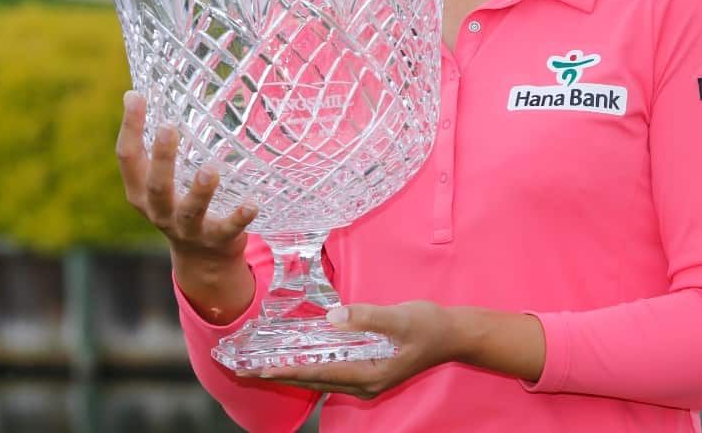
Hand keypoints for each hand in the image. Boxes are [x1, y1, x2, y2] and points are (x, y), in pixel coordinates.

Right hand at [116, 90, 256, 320]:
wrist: (202, 259)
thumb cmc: (180, 203)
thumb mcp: (162, 181)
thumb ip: (156, 149)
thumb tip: (144, 94)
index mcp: (140, 193)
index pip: (128, 158)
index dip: (130, 127)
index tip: (136, 95)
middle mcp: (159, 211)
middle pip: (155, 186)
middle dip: (162, 158)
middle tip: (169, 127)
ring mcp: (187, 228)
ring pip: (189, 210)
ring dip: (200, 191)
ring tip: (211, 169)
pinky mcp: (216, 239)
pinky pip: (228, 228)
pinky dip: (239, 216)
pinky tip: (252, 203)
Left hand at [243, 302, 457, 399]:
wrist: (453, 334)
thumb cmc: (429, 325)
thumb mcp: (400, 317)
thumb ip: (367, 317)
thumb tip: (333, 318)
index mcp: (369, 374)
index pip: (321, 374)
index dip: (289, 371)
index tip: (261, 370)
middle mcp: (364, 383)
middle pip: (315, 381)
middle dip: (281, 375)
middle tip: (247, 370)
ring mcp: (365, 380)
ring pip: (321, 379)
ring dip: (293, 372)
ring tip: (263, 367)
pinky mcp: (368, 371)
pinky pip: (332, 372)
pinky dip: (310, 367)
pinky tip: (297, 358)